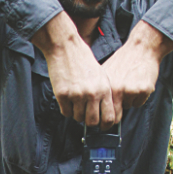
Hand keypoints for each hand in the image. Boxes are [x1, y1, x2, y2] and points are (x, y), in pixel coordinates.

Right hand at [33, 12, 114, 126]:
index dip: (105, 125)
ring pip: (78, 118)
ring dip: (77, 114)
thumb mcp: (101, 76)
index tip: (102, 125)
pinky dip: (66, 109)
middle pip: (92, 122)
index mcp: (104, 89)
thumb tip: (105, 113)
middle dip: (89, 121)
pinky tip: (68, 99)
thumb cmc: (83, 61)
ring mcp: (76, 95)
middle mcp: (92, 94)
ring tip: (76, 102)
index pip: (109, 118)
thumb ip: (104, 95)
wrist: (66, 48)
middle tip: (86, 115)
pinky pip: (66, 113)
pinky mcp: (62, 95)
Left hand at [104, 21, 172, 118]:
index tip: (103, 125)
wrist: (141, 48)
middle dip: (116, 117)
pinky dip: (139, 97)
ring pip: (128, 107)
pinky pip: (139, 103)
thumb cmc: (122, 61)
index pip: (102, 113)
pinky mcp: (143, 90)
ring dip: (129, 101)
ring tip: (129, 85)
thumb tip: (92, 109)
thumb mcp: (105, 73)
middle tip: (117, 114)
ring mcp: (131, 90)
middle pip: (115, 117)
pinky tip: (137, 83)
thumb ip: (100, 90)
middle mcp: (117, 90)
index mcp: (106, 87)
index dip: (103, 120)